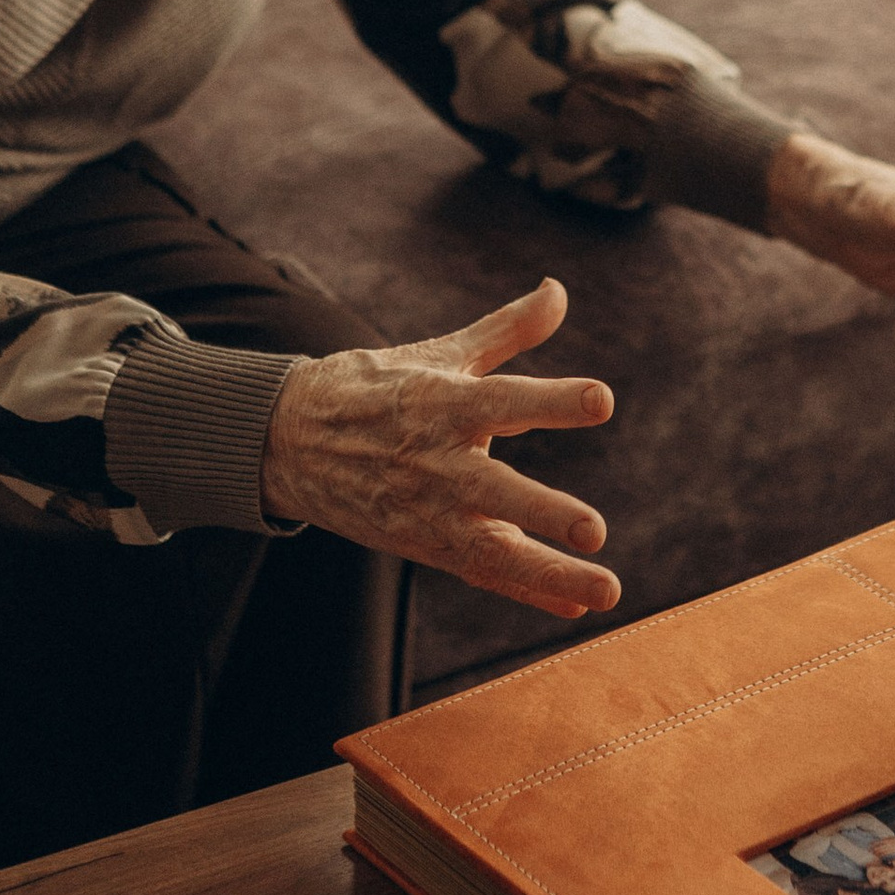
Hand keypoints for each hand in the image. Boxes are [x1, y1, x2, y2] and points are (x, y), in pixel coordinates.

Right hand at [259, 279, 620, 617]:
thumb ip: (507, 330)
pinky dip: (527, 590)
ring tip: (606, 590)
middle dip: (543, 512)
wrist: (288, 442)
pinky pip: (480, 572)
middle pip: (493, 491)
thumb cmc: (376, 389)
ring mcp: (426, 511)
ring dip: (550, 574)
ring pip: (491, 550)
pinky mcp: (422, 544)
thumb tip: (559, 289)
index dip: (551, 401)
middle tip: (595, 531)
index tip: (602, 400)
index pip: (502, 399)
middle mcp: (434, 462)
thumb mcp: (439, 354)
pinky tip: (575, 605)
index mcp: (439, 403)